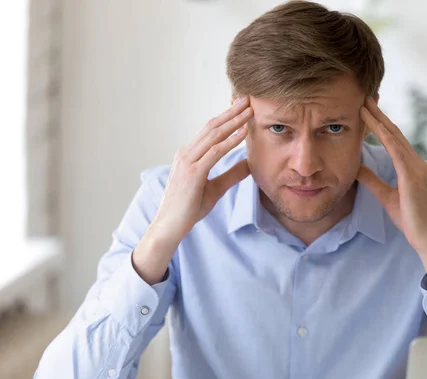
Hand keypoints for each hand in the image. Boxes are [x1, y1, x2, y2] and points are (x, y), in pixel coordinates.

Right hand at [152, 96, 253, 242]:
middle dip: (231, 112)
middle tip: (247, 98)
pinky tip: (243, 132)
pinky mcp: (193, 173)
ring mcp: (188, 161)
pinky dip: (229, 141)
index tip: (241, 107)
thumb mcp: (216, 188)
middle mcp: (186, 153)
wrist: (170, 226)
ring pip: (214, 135)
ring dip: (233, 121)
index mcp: (189, 155)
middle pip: (212, 126)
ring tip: (249, 110)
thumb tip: (249, 164)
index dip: (226, 117)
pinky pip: (214, 152)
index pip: (210, 130)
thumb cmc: (189, 208)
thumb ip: (231, 174)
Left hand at [357, 97, 426, 286]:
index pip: (392, 140)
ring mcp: (416, 167)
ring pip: (395, 137)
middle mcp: (415, 162)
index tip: (365, 110)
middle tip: (364, 97)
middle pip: (394, 133)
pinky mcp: (413, 176)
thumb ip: (373, 180)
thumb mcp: (385, 196)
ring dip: (379, 120)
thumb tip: (357, 166)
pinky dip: (385, 136)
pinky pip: (397, 151)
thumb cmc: (410, 220)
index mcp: (410, 167)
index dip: (379, 124)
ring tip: (364, 105)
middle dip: (378, 114)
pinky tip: (374, 125)